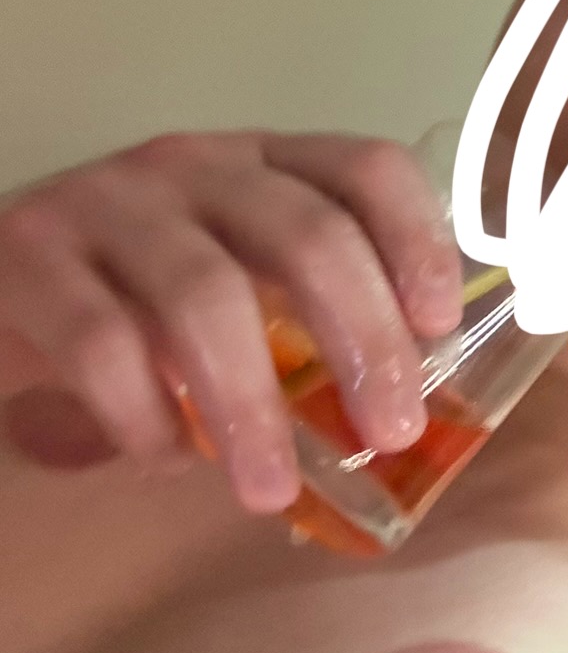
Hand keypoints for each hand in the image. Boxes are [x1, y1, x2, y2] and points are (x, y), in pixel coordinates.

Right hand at [0, 133, 464, 512]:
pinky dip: (142, 412)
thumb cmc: (132, 300)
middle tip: (391, 430)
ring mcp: (106, 202)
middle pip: (307, 235)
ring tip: (270, 487)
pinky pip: (99, 338)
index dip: (417, 240)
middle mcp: (193, 166)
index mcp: (263, 166)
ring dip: (250, 404)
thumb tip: (403, 420)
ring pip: (205, 293)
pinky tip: (165, 458)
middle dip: (362, 339)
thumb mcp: (234, 292)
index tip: (441, 325)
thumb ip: (305, 326)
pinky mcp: (23, 255)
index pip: (365, 169)